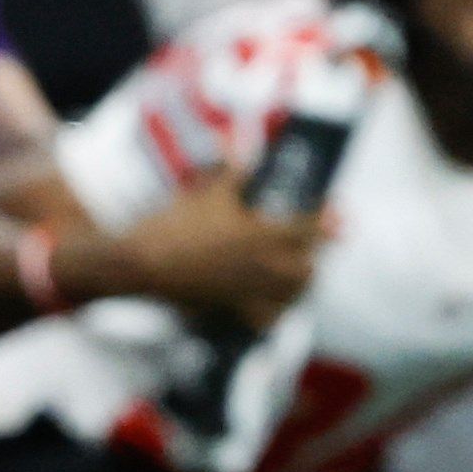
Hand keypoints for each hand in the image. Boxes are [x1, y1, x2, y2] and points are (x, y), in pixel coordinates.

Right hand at [109, 169, 322, 332]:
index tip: (334, 216)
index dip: (326, 220)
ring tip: (298, 272)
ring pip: (291, 297)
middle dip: (314, 256)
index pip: (310, 228)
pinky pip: (264, 320)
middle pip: (308, 269)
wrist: (138, 264)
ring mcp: (247, 293)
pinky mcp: (229, 310)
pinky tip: (273, 305)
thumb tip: (244, 151)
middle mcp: (262, 268)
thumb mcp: (209, 191)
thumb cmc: (173, 225)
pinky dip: (274, 313)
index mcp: (263, 235)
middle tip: (311, 245)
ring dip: (299, 284)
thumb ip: (236, 171)